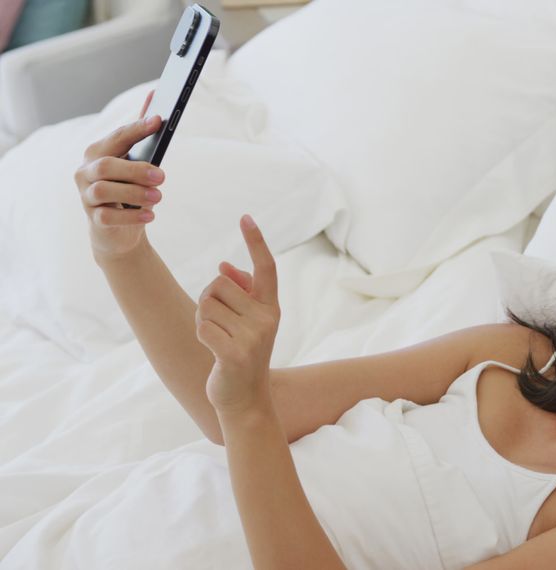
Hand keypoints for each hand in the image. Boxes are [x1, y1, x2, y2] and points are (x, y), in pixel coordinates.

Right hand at [74, 89, 164, 260]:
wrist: (116, 228)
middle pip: (107, 165)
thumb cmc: (128, 186)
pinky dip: (131, 216)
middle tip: (163, 177)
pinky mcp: (93, 218)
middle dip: (136, 170)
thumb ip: (140, 130)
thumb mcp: (136, 159)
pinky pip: (108, 216)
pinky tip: (150, 215)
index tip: (158, 121)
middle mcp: (86, 171)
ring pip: (105, 190)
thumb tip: (154, 94)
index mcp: (98, 151)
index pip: (117, 136)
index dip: (137, 128)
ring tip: (159, 197)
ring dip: (135, 193)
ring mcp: (86, 195)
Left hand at [198, 215, 281, 414]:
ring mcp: (253, 336)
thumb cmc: (241, 353)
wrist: (245, 398)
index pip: (266, 267)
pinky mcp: (234, 352)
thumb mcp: (247, 322)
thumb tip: (224, 266)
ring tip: (217, 338)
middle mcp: (267, 318)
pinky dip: (200, 335)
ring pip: (206, 304)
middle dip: (209, 300)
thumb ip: (241, 293)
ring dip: (202, 320)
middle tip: (219, 324)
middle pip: (219, 284)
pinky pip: (202, 326)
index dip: (255, 241)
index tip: (245, 217)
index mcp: (271, 307)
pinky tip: (213, 349)